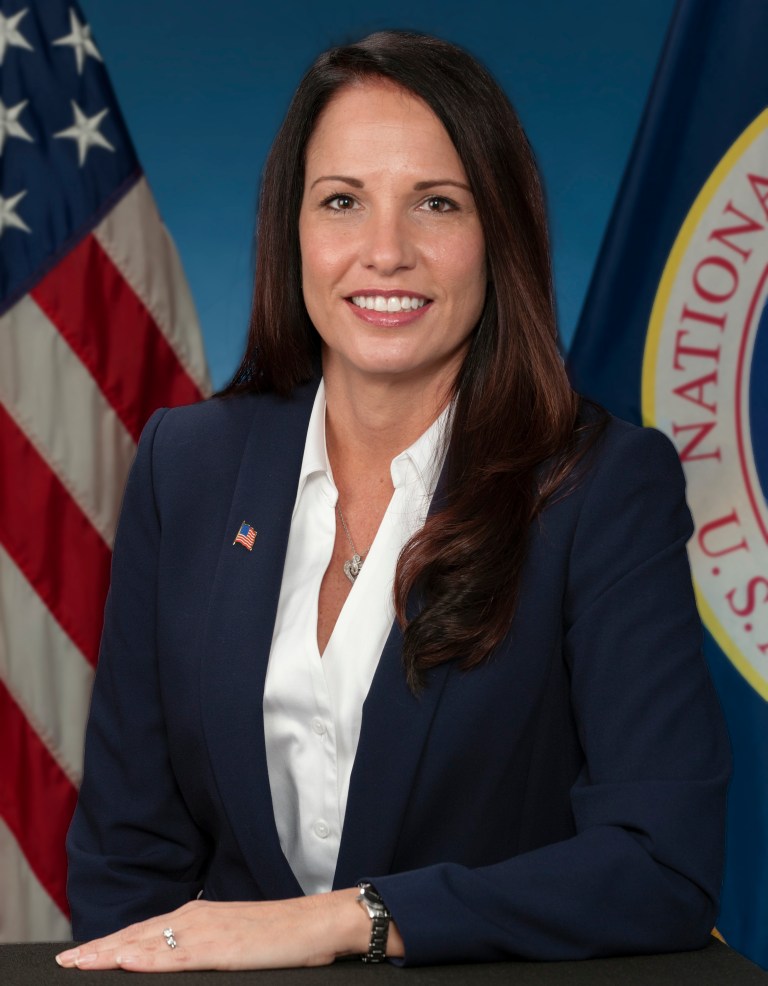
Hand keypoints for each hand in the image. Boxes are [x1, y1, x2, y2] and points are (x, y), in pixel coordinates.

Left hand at [55, 889, 397, 971]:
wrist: (316, 924)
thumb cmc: (280, 934)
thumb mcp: (233, 937)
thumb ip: (202, 944)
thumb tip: (177, 956)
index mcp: (198, 915)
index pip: (144, 930)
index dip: (110, 942)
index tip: (80, 953)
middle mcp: (196, 917)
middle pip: (138, 934)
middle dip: (99, 949)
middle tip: (65, 960)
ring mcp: (207, 931)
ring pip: (149, 943)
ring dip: (111, 953)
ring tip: (80, 961)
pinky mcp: (221, 949)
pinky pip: (178, 956)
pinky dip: (150, 957)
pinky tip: (127, 961)